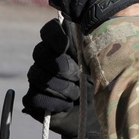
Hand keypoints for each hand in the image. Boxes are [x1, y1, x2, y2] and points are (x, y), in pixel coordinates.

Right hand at [22, 19, 101, 138]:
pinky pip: (34, 97)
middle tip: (78, 77)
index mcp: (64, 44)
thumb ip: (96, 41)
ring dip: (62, 87)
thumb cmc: (104, 83)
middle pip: (40, 53)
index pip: (49, 31)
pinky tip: (67, 105)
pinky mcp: (34, 99)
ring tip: (77, 94)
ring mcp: (38, 78)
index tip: (66, 46)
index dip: (54, 37)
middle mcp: (47, 58)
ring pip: (38, 75)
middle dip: (63, 67)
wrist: (101, 113)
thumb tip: (86, 25)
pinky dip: (54, 102)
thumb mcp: (104, 61)